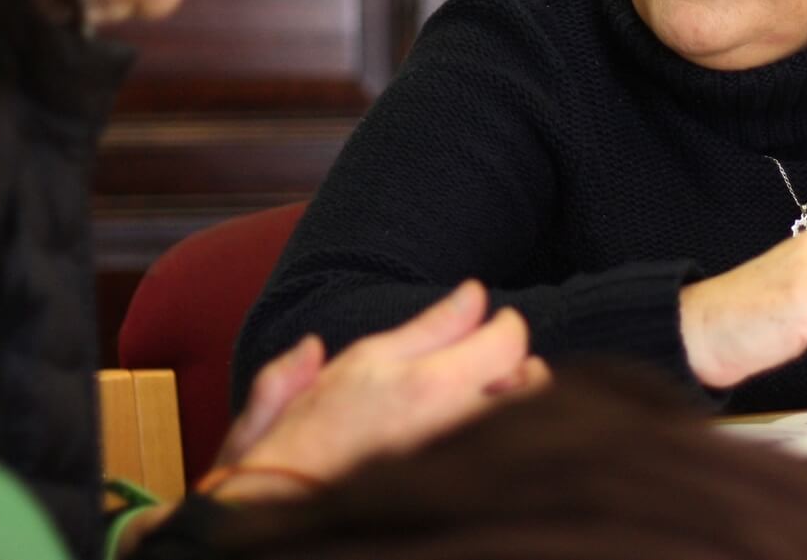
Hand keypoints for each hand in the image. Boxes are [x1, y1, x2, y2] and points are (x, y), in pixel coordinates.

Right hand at [215, 280, 549, 499]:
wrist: (275, 513)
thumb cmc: (303, 436)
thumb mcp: (358, 362)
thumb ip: (425, 327)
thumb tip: (474, 294)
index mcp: (423, 384)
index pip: (507, 340)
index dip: (507, 324)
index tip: (496, 322)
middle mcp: (451, 424)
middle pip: (531, 383)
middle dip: (524, 366)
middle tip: (500, 363)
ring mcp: (457, 462)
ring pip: (524, 421)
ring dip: (517, 403)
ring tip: (493, 398)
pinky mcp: (455, 492)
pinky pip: (503, 459)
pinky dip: (504, 441)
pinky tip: (482, 438)